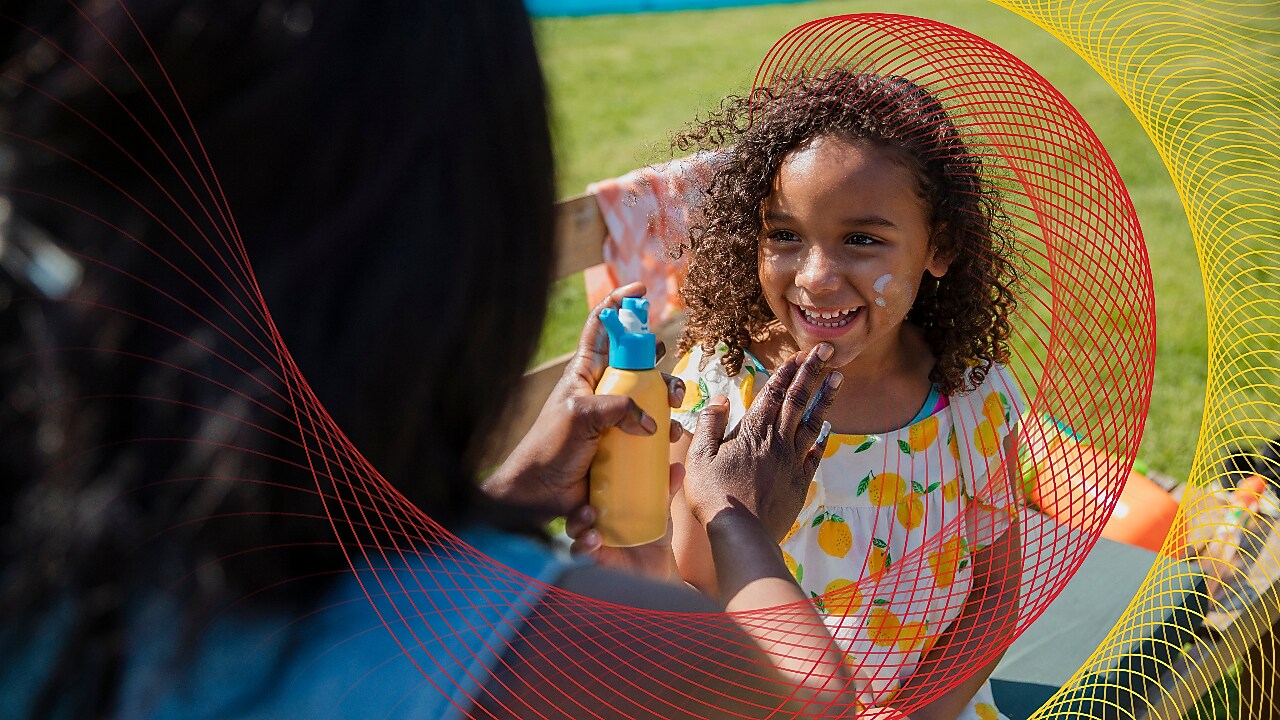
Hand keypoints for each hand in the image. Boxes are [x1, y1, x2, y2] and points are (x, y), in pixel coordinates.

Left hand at [482, 282, 684, 517]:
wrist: (540, 494)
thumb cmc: (550, 447)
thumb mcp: (580, 416)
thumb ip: (616, 408)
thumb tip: (650, 423)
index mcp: (584, 372)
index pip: (602, 327)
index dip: (620, 304)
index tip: (641, 290)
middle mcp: (602, 390)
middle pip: (637, 361)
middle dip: (658, 359)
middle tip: (667, 367)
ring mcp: (613, 417)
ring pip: (649, 396)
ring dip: (667, 399)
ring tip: (673, 412)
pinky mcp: (623, 444)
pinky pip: (651, 432)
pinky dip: (665, 433)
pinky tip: (671, 442)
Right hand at [563, 462, 684, 581]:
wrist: (657, 569)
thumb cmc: (652, 533)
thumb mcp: (659, 511)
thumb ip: (666, 491)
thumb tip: (678, 468)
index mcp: (604, 500)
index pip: (588, 484)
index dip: (584, 475)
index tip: (589, 465)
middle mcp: (592, 516)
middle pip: (575, 502)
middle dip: (578, 498)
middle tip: (589, 502)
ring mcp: (589, 536)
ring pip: (574, 526)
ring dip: (578, 522)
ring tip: (590, 519)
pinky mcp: (591, 557)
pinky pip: (579, 551)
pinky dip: (583, 545)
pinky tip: (594, 540)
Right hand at [682, 343, 840, 540]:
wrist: (742, 533)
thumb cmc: (714, 495)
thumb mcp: (700, 456)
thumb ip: (710, 424)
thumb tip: (721, 400)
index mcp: (753, 431)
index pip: (774, 393)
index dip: (788, 371)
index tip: (801, 353)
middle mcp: (777, 441)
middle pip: (798, 400)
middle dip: (812, 372)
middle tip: (827, 350)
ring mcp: (792, 461)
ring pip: (813, 422)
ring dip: (825, 398)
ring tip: (838, 378)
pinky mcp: (800, 482)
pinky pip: (815, 454)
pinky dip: (823, 438)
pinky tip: (829, 428)